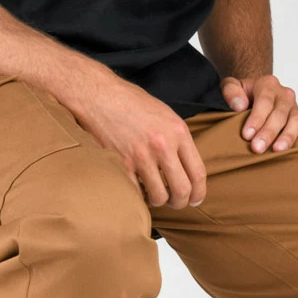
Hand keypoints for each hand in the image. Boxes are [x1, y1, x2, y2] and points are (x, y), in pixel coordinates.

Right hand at [71, 71, 206, 207]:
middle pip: (182, 190)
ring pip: (159, 196)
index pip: (198, 172)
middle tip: (174, 202)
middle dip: (180, 202)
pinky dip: (137, 196)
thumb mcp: (165, 115)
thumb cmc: (131, 103)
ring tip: (153, 195)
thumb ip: (178, 140)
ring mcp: (141, 156)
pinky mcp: (121, 164)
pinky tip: (136, 188)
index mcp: (178, 132)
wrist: (98, 95)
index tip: (195, 200)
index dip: (199, 192)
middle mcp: (163, 146)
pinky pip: (135, 193)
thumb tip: (186, 167)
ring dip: (157, 200)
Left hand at [221, 75, 297, 152]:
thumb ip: (231, 91)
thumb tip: (239, 105)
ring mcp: (295, 109)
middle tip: (257, 148)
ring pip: (296, 121)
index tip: (247, 135)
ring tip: (277, 150)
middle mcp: (284, 96)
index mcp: (268, 85)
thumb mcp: (231, 86)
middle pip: (280, 114)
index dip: (256, 118)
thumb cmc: (242, 94)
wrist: (255, 94)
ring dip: (288, 136)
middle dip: (268, 132)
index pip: (264, 101)